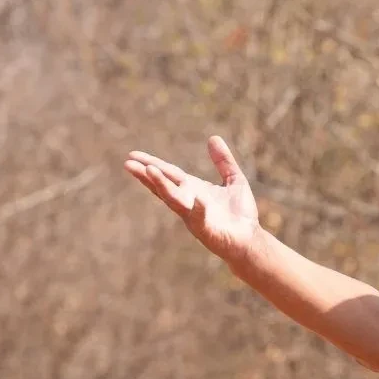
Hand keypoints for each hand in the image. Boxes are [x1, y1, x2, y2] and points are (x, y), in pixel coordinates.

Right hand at [124, 136, 260, 264]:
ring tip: (149, 171)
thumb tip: (213, 137)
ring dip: (162, 186)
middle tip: (128, 163)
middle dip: (147, 174)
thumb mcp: (234, 180)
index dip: (152, 164)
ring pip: (174, 200)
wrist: (250, 240)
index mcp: (193, 189)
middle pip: (164, 185)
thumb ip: (223, 161)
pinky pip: (201, 218)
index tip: (132, 155)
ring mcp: (195, 216)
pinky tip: (198, 198)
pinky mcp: (207, 229)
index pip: (169, 174)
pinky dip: (198, 208)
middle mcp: (189, 201)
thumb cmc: (240, 213)